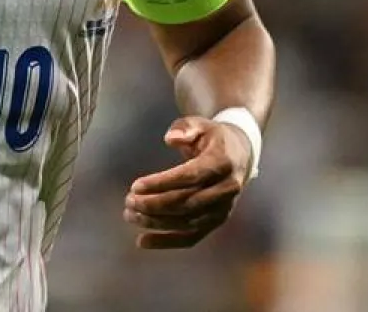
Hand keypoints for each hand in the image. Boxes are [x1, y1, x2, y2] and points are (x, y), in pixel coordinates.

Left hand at [123, 115, 253, 249]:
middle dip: (154, 204)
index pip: (190, 176)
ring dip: (156, 222)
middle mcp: (227, 189)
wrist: (239, 155)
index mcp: (223, 162)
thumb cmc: (212, 138)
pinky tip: (142, 241)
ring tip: (130, 215)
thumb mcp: (200, 124)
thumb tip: (170, 139)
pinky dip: (167, 242)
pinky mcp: (217, 222)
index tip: (135, 186)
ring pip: (187, 223)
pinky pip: (191, 238)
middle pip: (187, 202)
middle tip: (129, 201)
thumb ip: (185, 128)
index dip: (161, 183)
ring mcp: (223, 208)